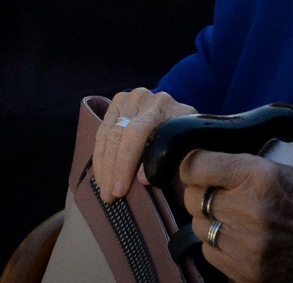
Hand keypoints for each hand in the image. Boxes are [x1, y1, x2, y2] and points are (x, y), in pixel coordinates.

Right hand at [89, 87, 195, 202]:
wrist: (185, 120)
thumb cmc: (191, 145)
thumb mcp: (192, 152)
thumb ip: (175, 163)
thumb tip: (144, 177)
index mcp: (170, 109)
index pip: (139, 132)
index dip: (129, 161)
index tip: (126, 187)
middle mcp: (148, 99)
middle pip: (120, 134)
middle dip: (114, 168)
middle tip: (111, 195)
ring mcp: (130, 98)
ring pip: (108, 135)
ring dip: (104, 166)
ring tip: (104, 191)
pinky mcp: (117, 103)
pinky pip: (102, 132)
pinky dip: (100, 157)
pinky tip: (101, 176)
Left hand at [179, 150, 292, 282]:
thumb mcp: (267, 167)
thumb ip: (228, 166)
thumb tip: (190, 166)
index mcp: (256, 176)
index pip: (195, 167)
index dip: (193, 168)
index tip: (197, 170)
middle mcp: (249, 210)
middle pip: (191, 199)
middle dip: (203, 195)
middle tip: (223, 197)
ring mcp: (248, 244)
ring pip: (199, 227)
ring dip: (211, 221)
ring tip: (235, 219)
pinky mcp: (247, 270)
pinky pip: (210, 252)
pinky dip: (219, 245)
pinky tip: (239, 238)